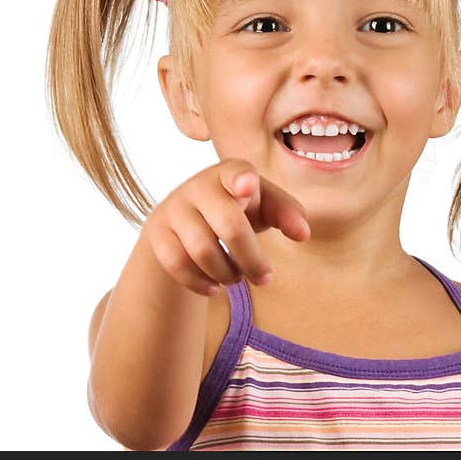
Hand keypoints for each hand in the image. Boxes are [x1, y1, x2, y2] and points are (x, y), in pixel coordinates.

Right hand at [140, 158, 309, 295]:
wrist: (186, 215)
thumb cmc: (238, 206)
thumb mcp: (265, 204)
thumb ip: (288, 213)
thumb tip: (303, 233)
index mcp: (231, 173)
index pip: (236, 171)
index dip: (242, 179)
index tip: (247, 186)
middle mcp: (199, 186)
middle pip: (229, 225)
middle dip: (252, 258)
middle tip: (266, 278)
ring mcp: (175, 208)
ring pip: (202, 250)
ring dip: (227, 273)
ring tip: (238, 277)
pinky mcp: (157, 232)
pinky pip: (177, 264)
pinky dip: (200, 282)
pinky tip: (214, 288)